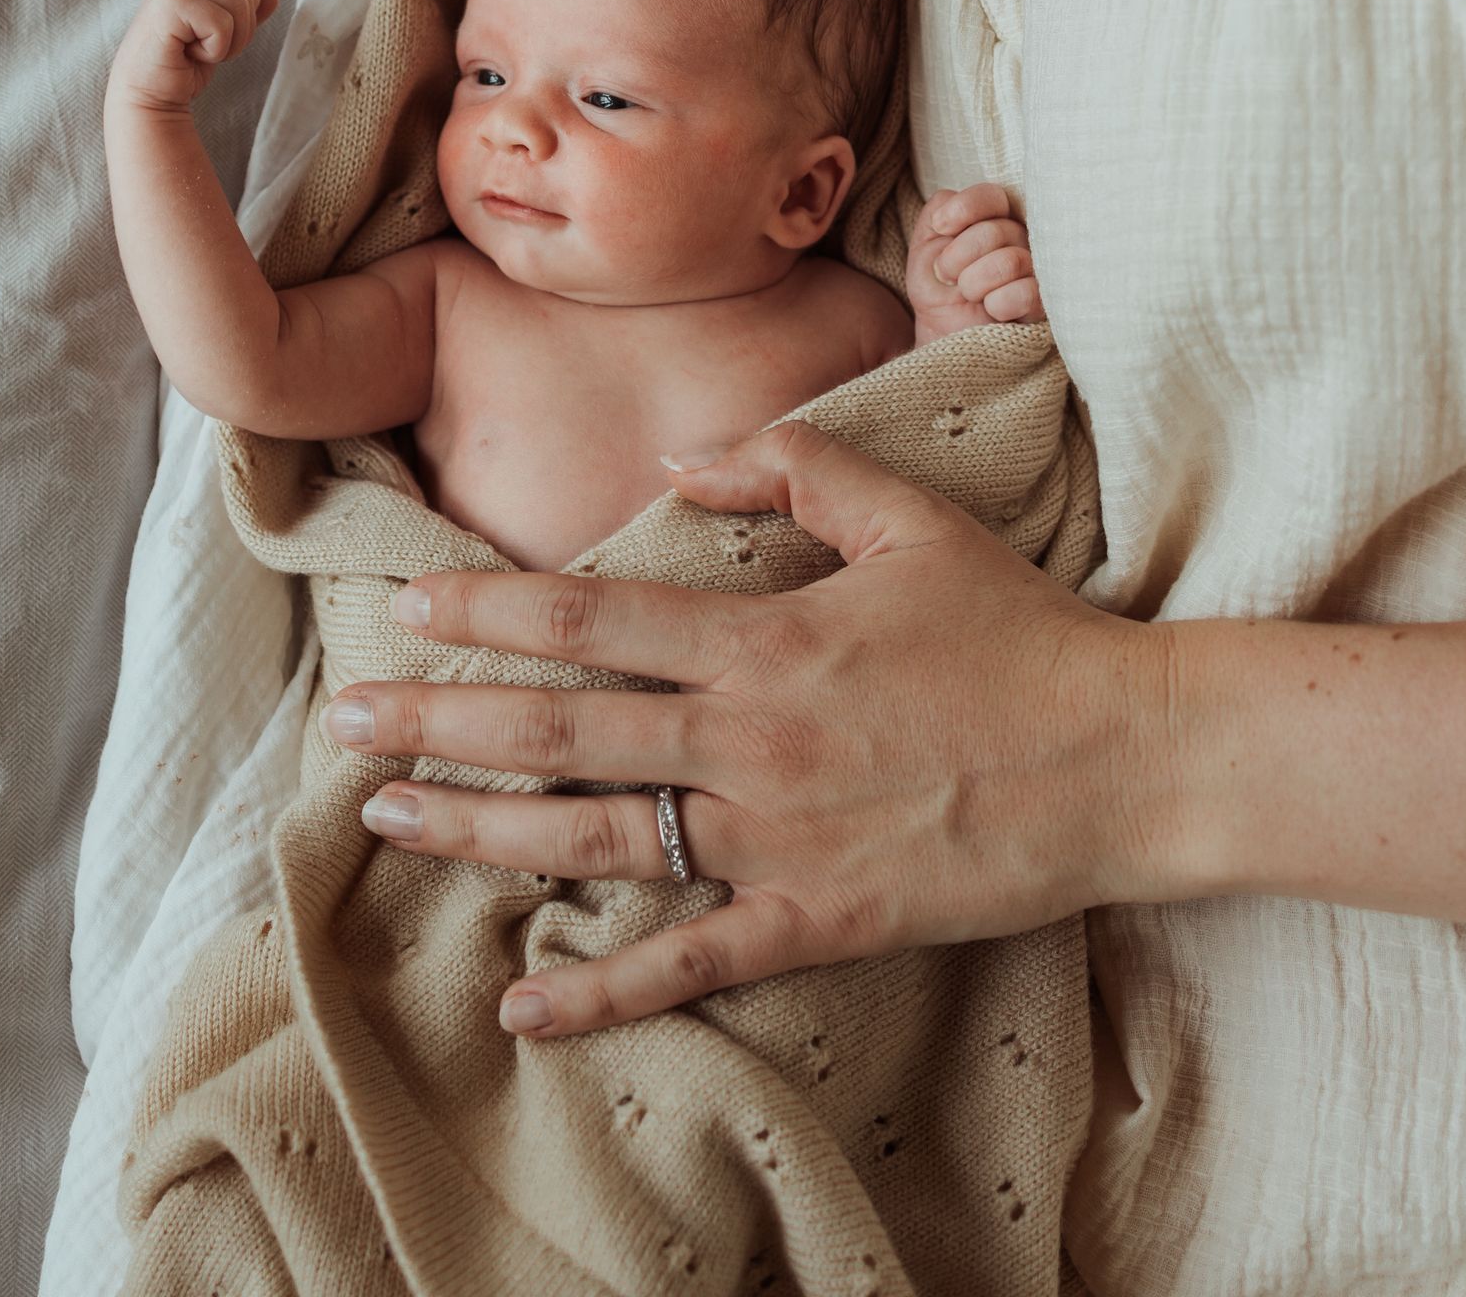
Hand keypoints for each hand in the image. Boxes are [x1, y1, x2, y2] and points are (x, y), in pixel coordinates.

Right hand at [107, 0, 277, 115]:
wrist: (146, 102)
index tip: (210, 38)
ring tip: (195, 52)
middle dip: (239, 30)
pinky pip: (222, 23)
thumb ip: (244, 13)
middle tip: (203, 50)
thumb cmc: (178, 72)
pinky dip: (215, 49)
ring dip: (227, 42)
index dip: (242, 10)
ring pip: (238, 4)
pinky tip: (187, 56)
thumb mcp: (220, 38)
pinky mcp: (168, 6)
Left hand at [330, 423, 1170, 1036]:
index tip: (404, 604)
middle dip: (441, 726)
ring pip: (598, 839)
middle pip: (563, 731)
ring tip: (387, 820)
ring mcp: (777, 840)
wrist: (1121, 757)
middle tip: (344, 725)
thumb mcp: (910, 514)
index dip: (488, 610)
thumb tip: (683, 461)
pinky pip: (690, 961)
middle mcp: (750, 740)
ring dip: (481, 833)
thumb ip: (794, 468)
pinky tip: (519, 1005)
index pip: (593, 616)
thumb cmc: (1016, 629)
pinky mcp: (817, 922)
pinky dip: (601, 988)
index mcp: (765, 638)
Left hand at [904, 182, 1040, 342]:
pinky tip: (991, 311)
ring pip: (1011, 261)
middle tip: (950, 277)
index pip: (993, 197)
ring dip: (974, 283)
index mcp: (996, 219)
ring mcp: (1037, 271)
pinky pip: (1028, 292)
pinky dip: (999, 303)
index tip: (941, 227)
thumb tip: (950, 211)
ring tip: (969, 295)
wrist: (943, 338)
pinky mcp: (1044, 305)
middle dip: (958, 257)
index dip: (965, 208)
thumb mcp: (925, 246)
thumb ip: (936, 213)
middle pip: (995, 230)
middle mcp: (1023, 239)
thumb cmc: (939, 288)